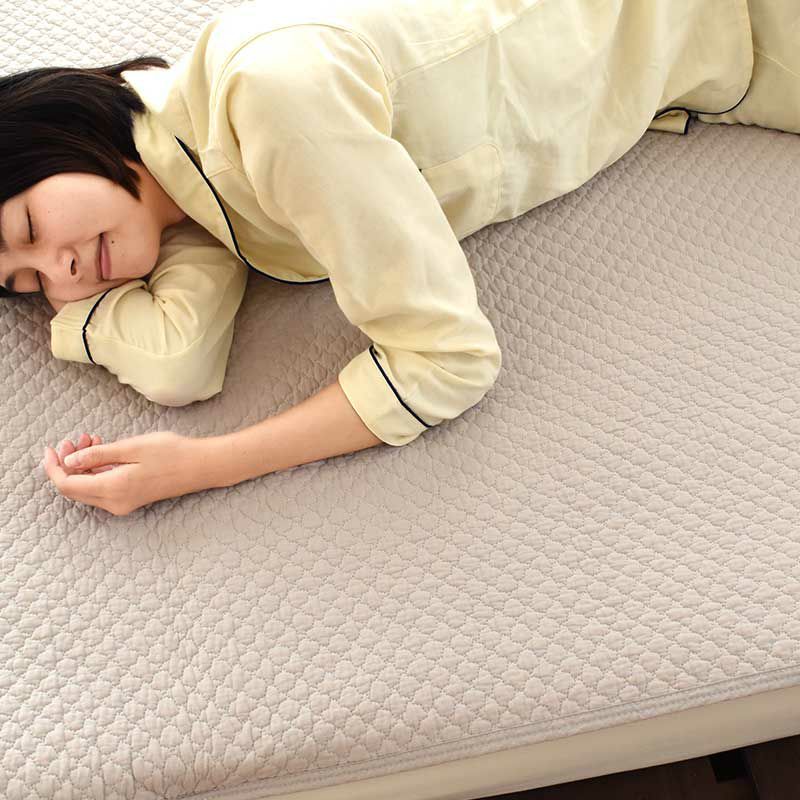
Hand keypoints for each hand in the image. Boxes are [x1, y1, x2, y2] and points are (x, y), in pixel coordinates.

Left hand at [42, 431, 203, 515]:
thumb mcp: (132, 447)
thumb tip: (69, 462)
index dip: (53, 467)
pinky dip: (96, 470)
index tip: (51, 447)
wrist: (201, 466)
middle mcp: (114, 502)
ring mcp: (123, 504)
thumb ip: (97, 455)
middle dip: (67, 464)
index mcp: (113, 489)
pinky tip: (103, 451)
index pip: (68, 484)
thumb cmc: (171, 453)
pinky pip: (102, 488)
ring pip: (88, 488)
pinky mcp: (131, 499)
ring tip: (91, 440)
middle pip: (75, 489)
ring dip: (83, 466)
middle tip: (74, 439)